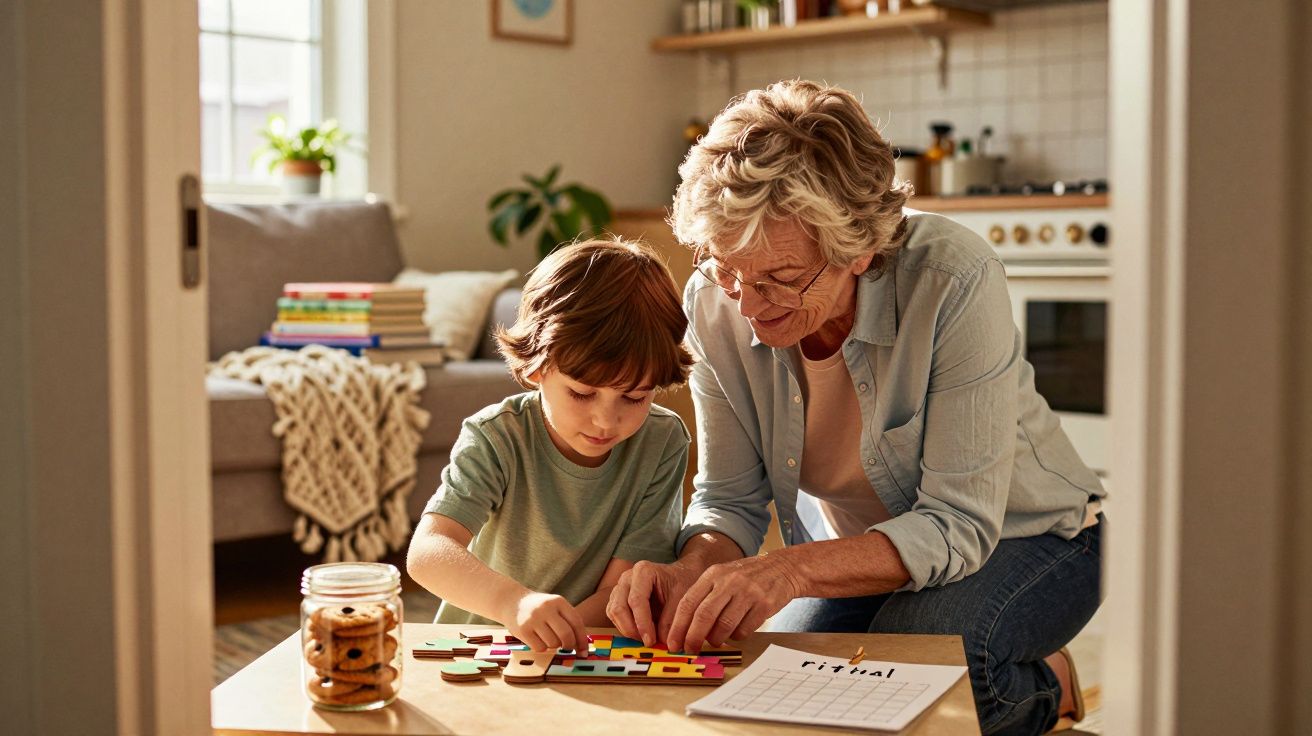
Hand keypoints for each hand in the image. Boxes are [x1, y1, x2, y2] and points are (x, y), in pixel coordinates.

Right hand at [501, 591, 587, 652]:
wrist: (511, 602)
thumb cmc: (539, 609)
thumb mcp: (554, 607)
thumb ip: (568, 621)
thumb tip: (582, 646)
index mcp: (559, 601)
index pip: (577, 622)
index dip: (582, 640)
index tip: (584, 652)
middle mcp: (546, 608)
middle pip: (566, 635)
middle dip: (570, 646)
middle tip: (567, 648)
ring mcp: (534, 618)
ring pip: (553, 643)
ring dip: (553, 646)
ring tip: (547, 637)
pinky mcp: (523, 630)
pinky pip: (540, 648)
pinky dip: (542, 648)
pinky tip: (537, 639)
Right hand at [605, 560, 700, 646]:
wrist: (680, 577)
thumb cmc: (681, 584)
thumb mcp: (682, 598)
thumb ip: (671, 619)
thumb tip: (663, 641)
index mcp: (643, 571)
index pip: (636, 600)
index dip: (642, 623)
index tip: (651, 641)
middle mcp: (627, 578)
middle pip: (619, 607)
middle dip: (632, 629)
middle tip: (648, 642)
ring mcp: (620, 588)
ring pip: (613, 613)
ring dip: (627, 630)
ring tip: (646, 638)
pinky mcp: (617, 599)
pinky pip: (614, 616)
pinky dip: (624, 628)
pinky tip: (640, 633)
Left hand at [666, 554, 800, 653]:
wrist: (782, 568)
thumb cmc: (746, 577)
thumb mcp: (722, 576)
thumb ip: (704, 597)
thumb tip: (683, 629)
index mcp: (713, 574)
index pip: (688, 602)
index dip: (678, 626)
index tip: (673, 643)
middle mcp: (729, 581)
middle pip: (704, 615)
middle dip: (693, 637)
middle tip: (690, 649)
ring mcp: (748, 592)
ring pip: (724, 626)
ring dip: (716, 639)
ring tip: (716, 640)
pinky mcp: (764, 605)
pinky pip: (743, 630)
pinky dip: (736, 637)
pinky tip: (736, 631)